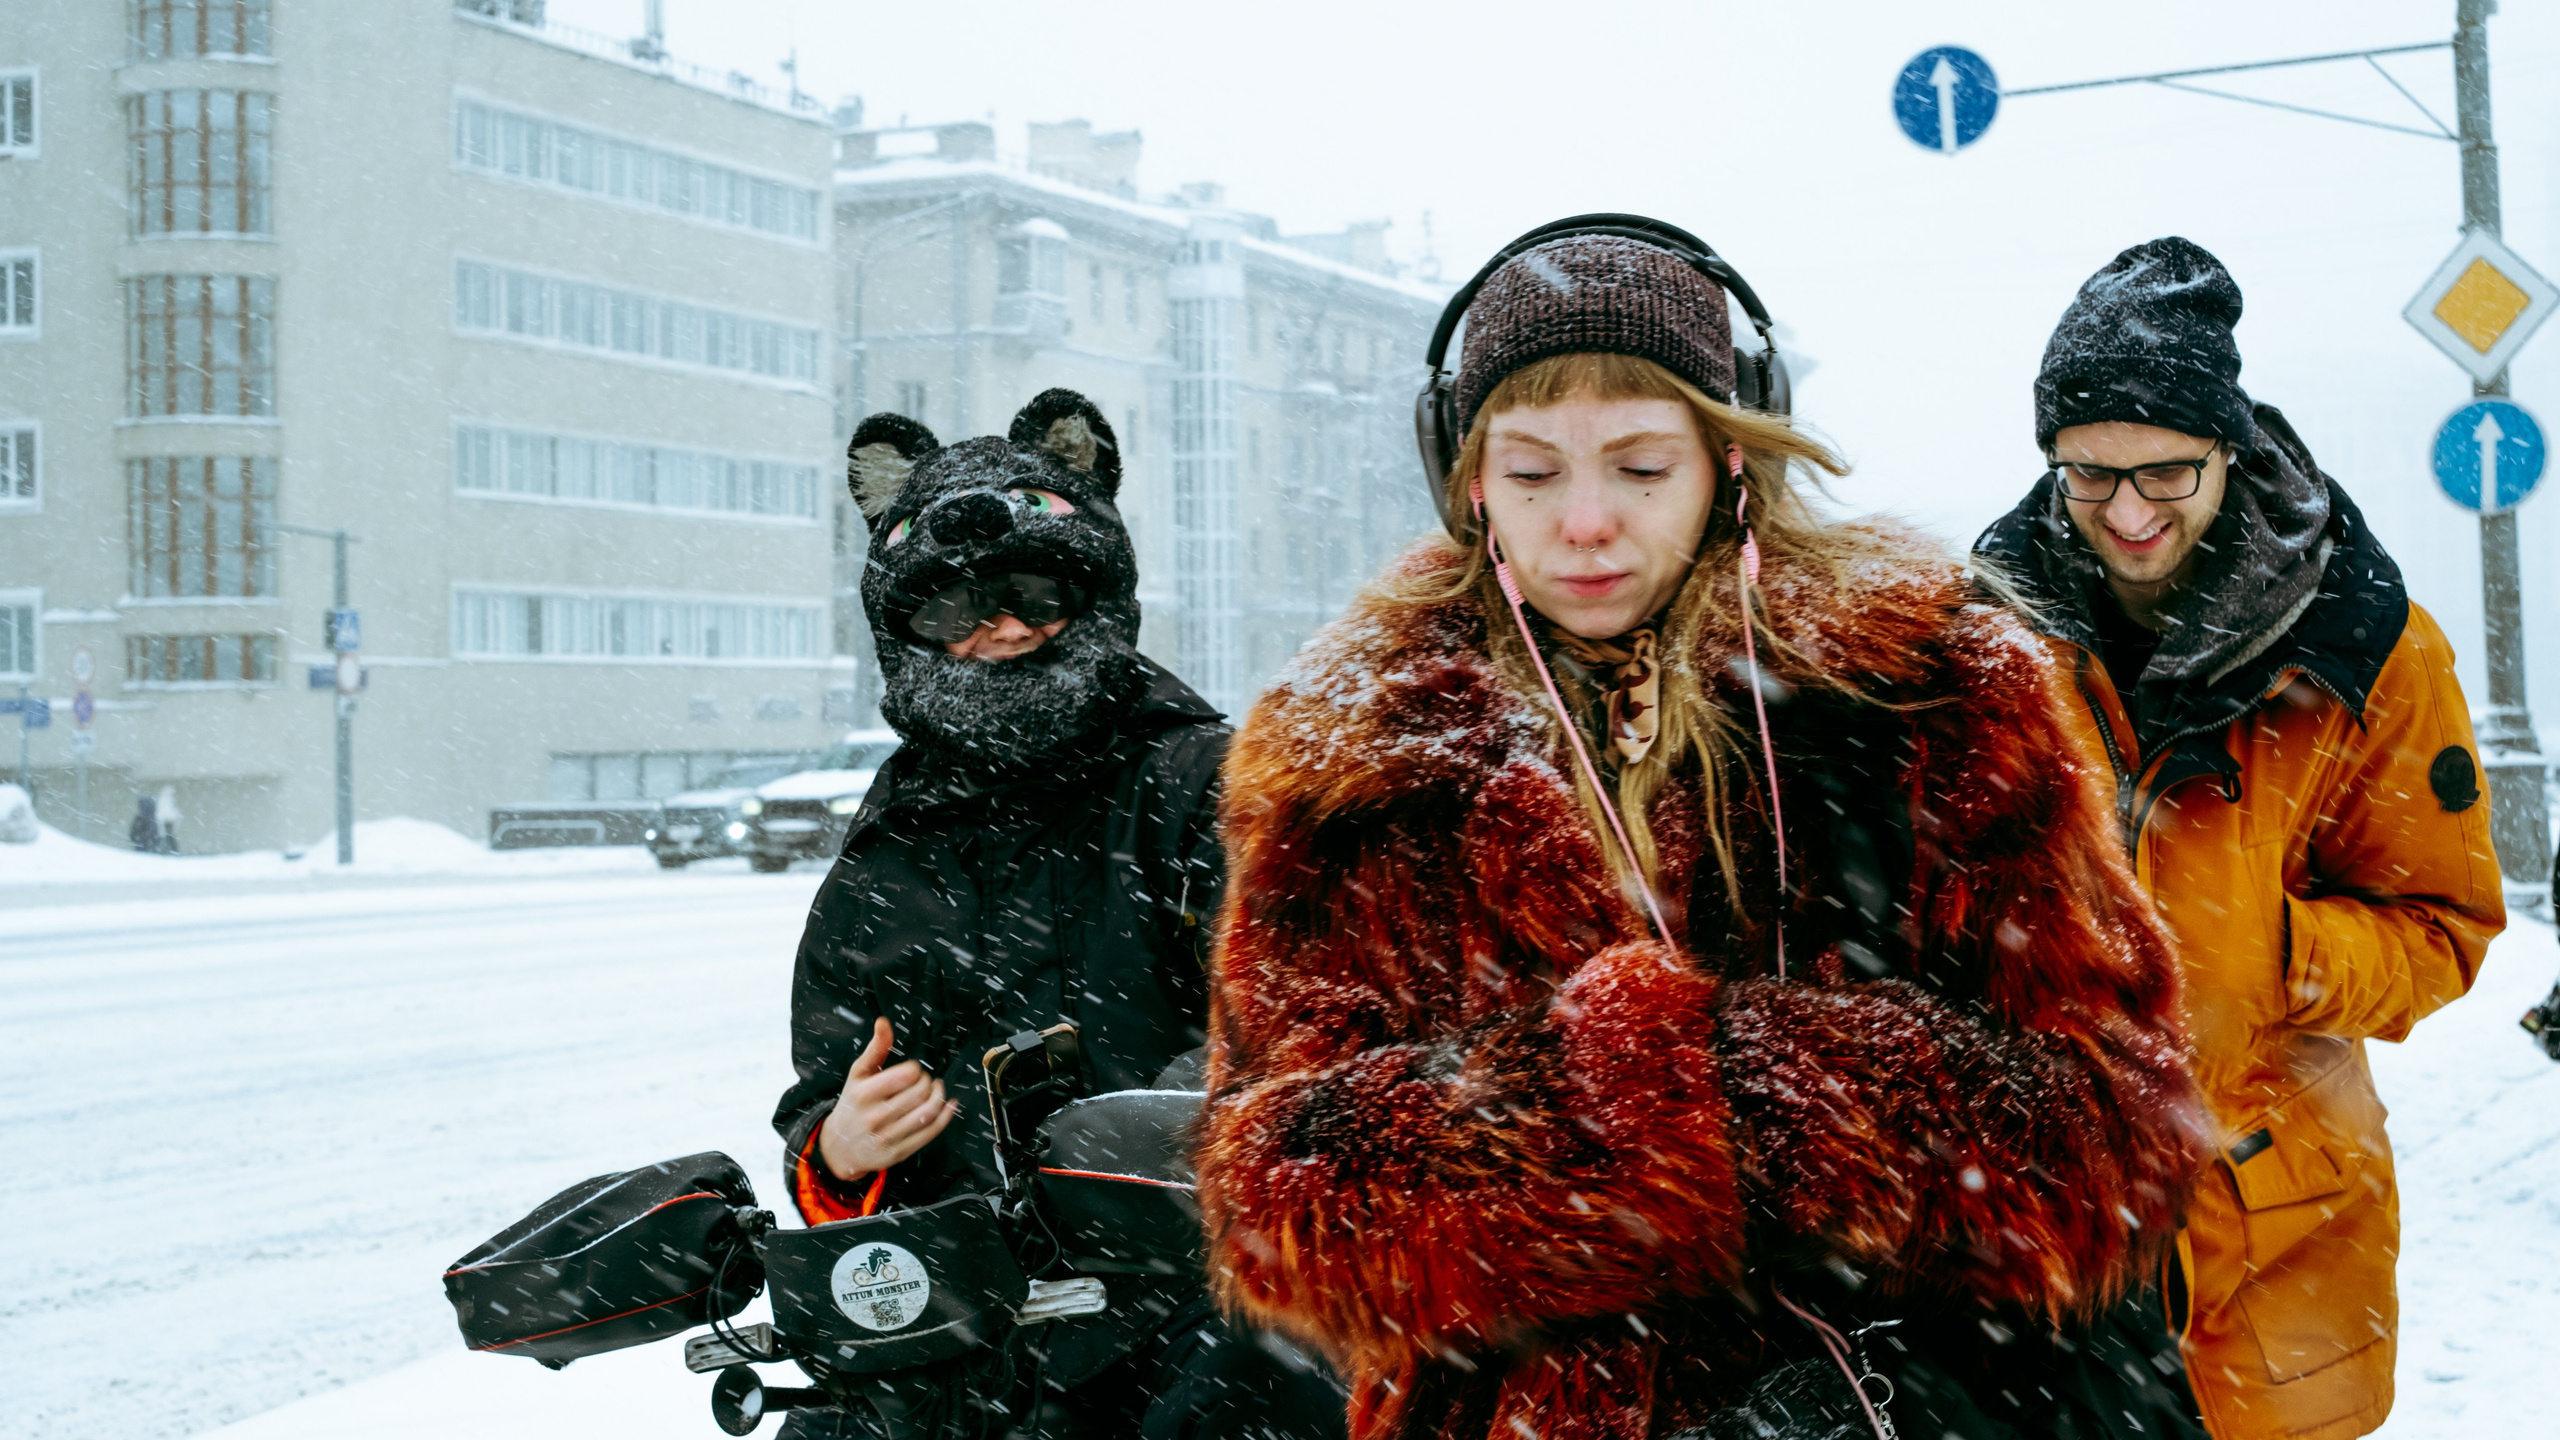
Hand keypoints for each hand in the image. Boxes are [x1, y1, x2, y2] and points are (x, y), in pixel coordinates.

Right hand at [817, 1018, 958, 1179]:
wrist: (839, 1147)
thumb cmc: (853, 1104)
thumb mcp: (858, 1074)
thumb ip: (875, 1048)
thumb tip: (884, 1022)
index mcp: (864, 1093)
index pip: (906, 1075)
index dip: (916, 1070)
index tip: (913, 1071)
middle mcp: (874, 1116)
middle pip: (920, 1093)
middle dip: (928, 1082)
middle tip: (925, 1081)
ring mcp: (886, 1137)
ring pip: (927, 1112)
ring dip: (939, 1097)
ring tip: (936, 1090)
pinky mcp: (898, 1152)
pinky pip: (929, 1132)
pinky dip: (946, 1116)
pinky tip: (949, 1105)